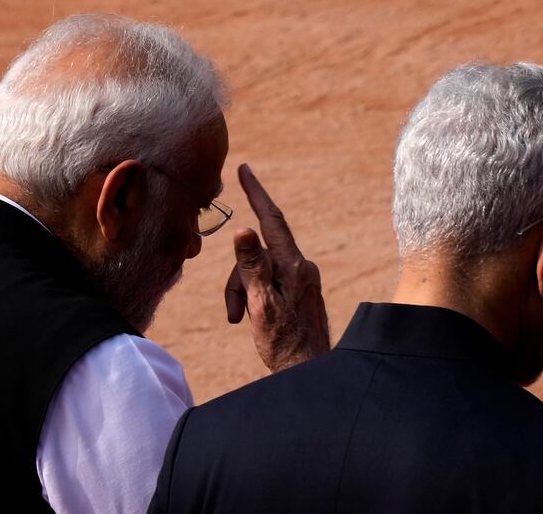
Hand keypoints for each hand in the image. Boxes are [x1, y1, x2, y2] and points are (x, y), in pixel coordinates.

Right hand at [225, 164, 329, 372]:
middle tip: (232, 312)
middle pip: (258, 255)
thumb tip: (243, 229)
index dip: (256, 193)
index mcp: (294, 267)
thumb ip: (252, 266)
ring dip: (244, 292)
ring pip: (261, 270)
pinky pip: (271, 282)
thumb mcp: (261, 304)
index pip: (272, 220)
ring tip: (242, 319)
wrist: (309, 371)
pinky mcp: (301, 290)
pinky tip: (254, 319)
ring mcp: (303, 279)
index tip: (245, 170)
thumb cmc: (284, 343)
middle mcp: (303, 267)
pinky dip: (256, 296)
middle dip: (238, 277)